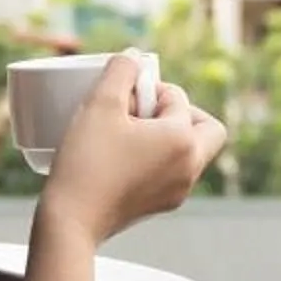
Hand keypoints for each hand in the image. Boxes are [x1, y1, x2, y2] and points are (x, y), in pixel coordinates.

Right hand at [39, 51, 227, 245]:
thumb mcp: (100, 104)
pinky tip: (123, 157)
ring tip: (129, 134)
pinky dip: (158, 158)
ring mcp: (179, 191)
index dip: (147, 89)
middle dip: (181, 112)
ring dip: (167, 135)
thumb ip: (120, 71)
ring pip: (190, 151)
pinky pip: (173, 173)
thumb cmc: (87, 162)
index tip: (122, 96)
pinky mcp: (162, 206)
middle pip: (208, 128)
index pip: (176, 97)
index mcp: (183, 140)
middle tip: (146, 111)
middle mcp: (190, 168)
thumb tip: (132, 59)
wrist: (71, 221)